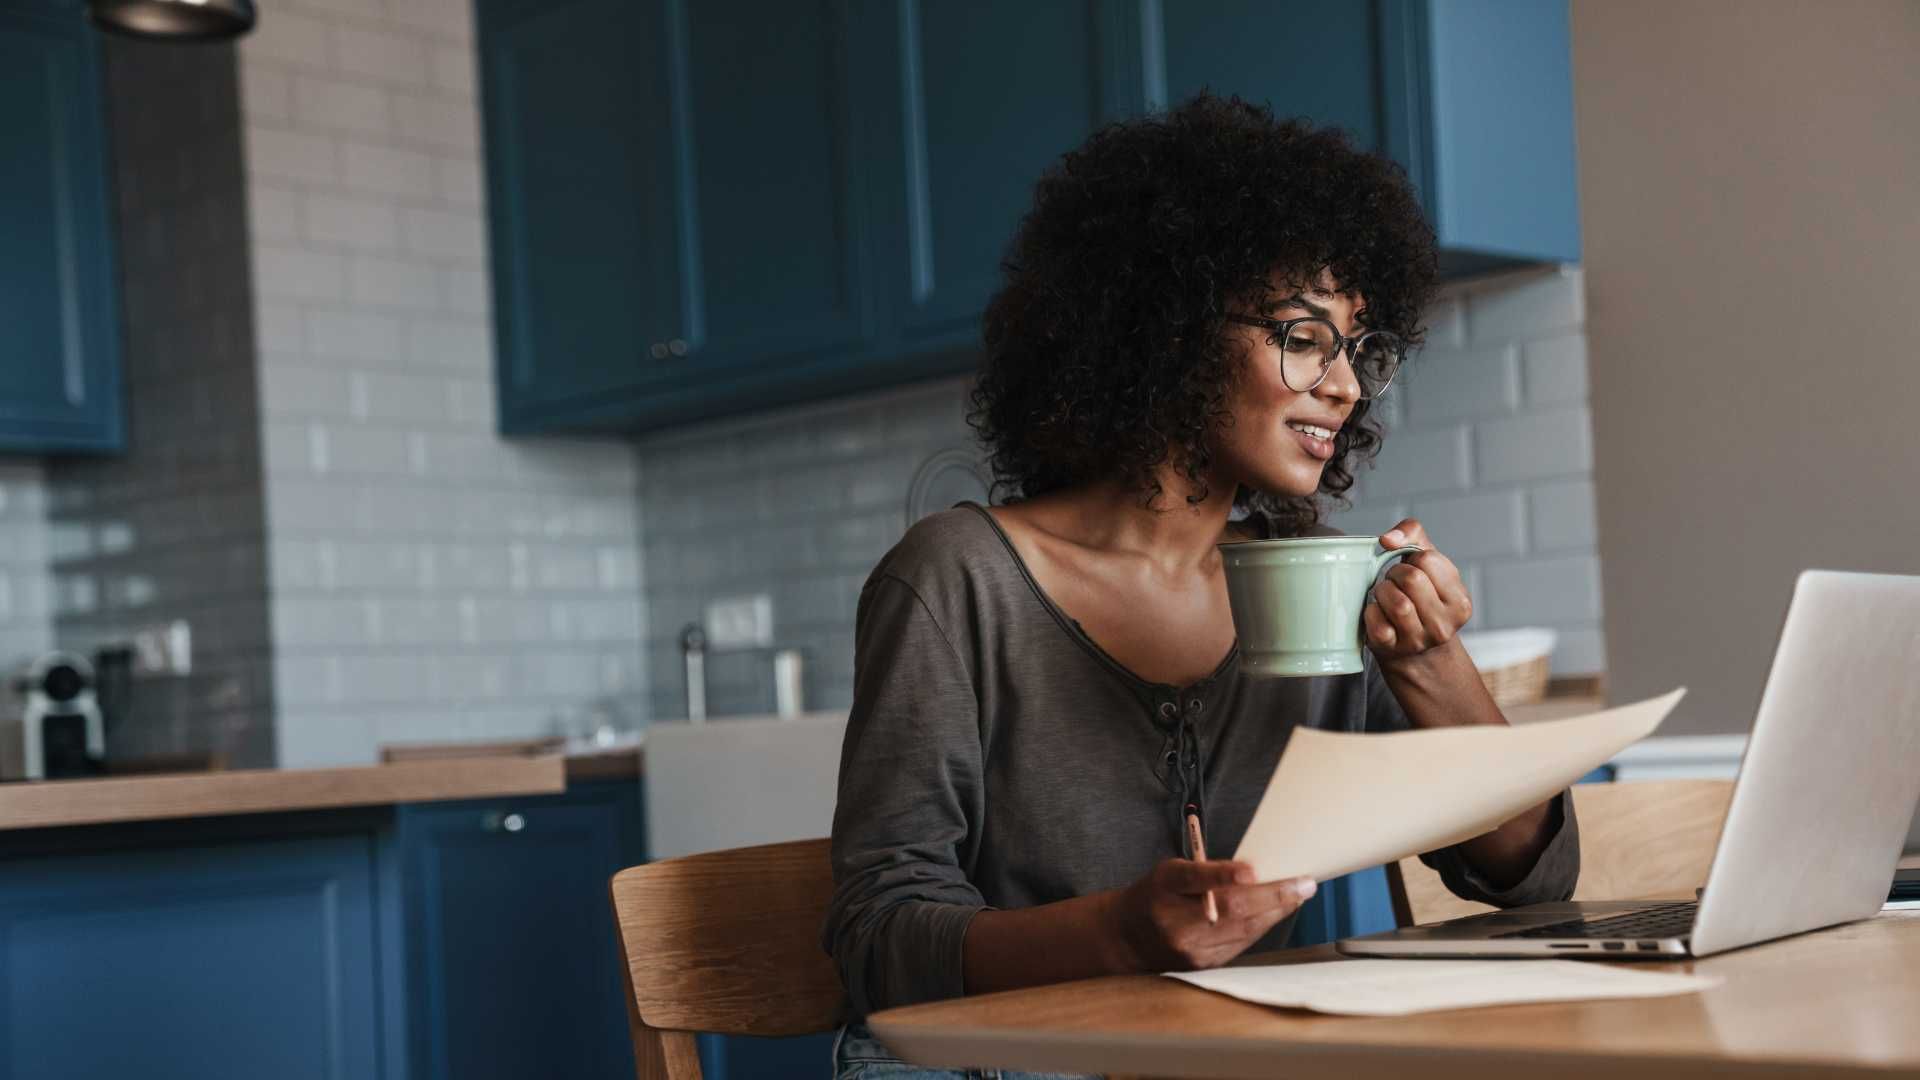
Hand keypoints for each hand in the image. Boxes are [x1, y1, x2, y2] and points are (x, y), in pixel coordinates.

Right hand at [1107, 858, 1316, 971]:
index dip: (1223, 874)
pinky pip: (1240, 944)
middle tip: (1304, 884)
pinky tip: (1276, 913)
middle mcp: (1174, 919)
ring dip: (1276, 911)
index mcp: (1164, 886)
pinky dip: (1261, 927)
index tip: (1251, 871)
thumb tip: (1255, 873)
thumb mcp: (1170, 871)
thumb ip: (1205, 871)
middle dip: (1273, 896)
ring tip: (1298, 895)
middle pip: (1230, 909)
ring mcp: (1189, 947)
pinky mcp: (1201, 964)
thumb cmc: (1156, 895)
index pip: (1194, 878)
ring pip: (1242, 929)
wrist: (1127, 938)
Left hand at [1364, 518, 1473, 668]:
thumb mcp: (1429, 563)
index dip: (1413, 559)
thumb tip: (1387, 539)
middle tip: (1395, 582)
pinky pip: (1376, 622)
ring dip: (1383, 591)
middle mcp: (1444, 625)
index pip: (1428, 560)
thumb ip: (1413, 534)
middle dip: (1396, 573)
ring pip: (1397, 602)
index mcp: (1460, 601)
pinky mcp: (1392, 649)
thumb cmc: (1422, 595)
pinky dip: (1371, 611)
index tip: (1413, 569)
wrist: (1415, 649)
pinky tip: (1378, 612)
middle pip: (1412, 579)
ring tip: (1386, 595)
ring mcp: (1419, 640)